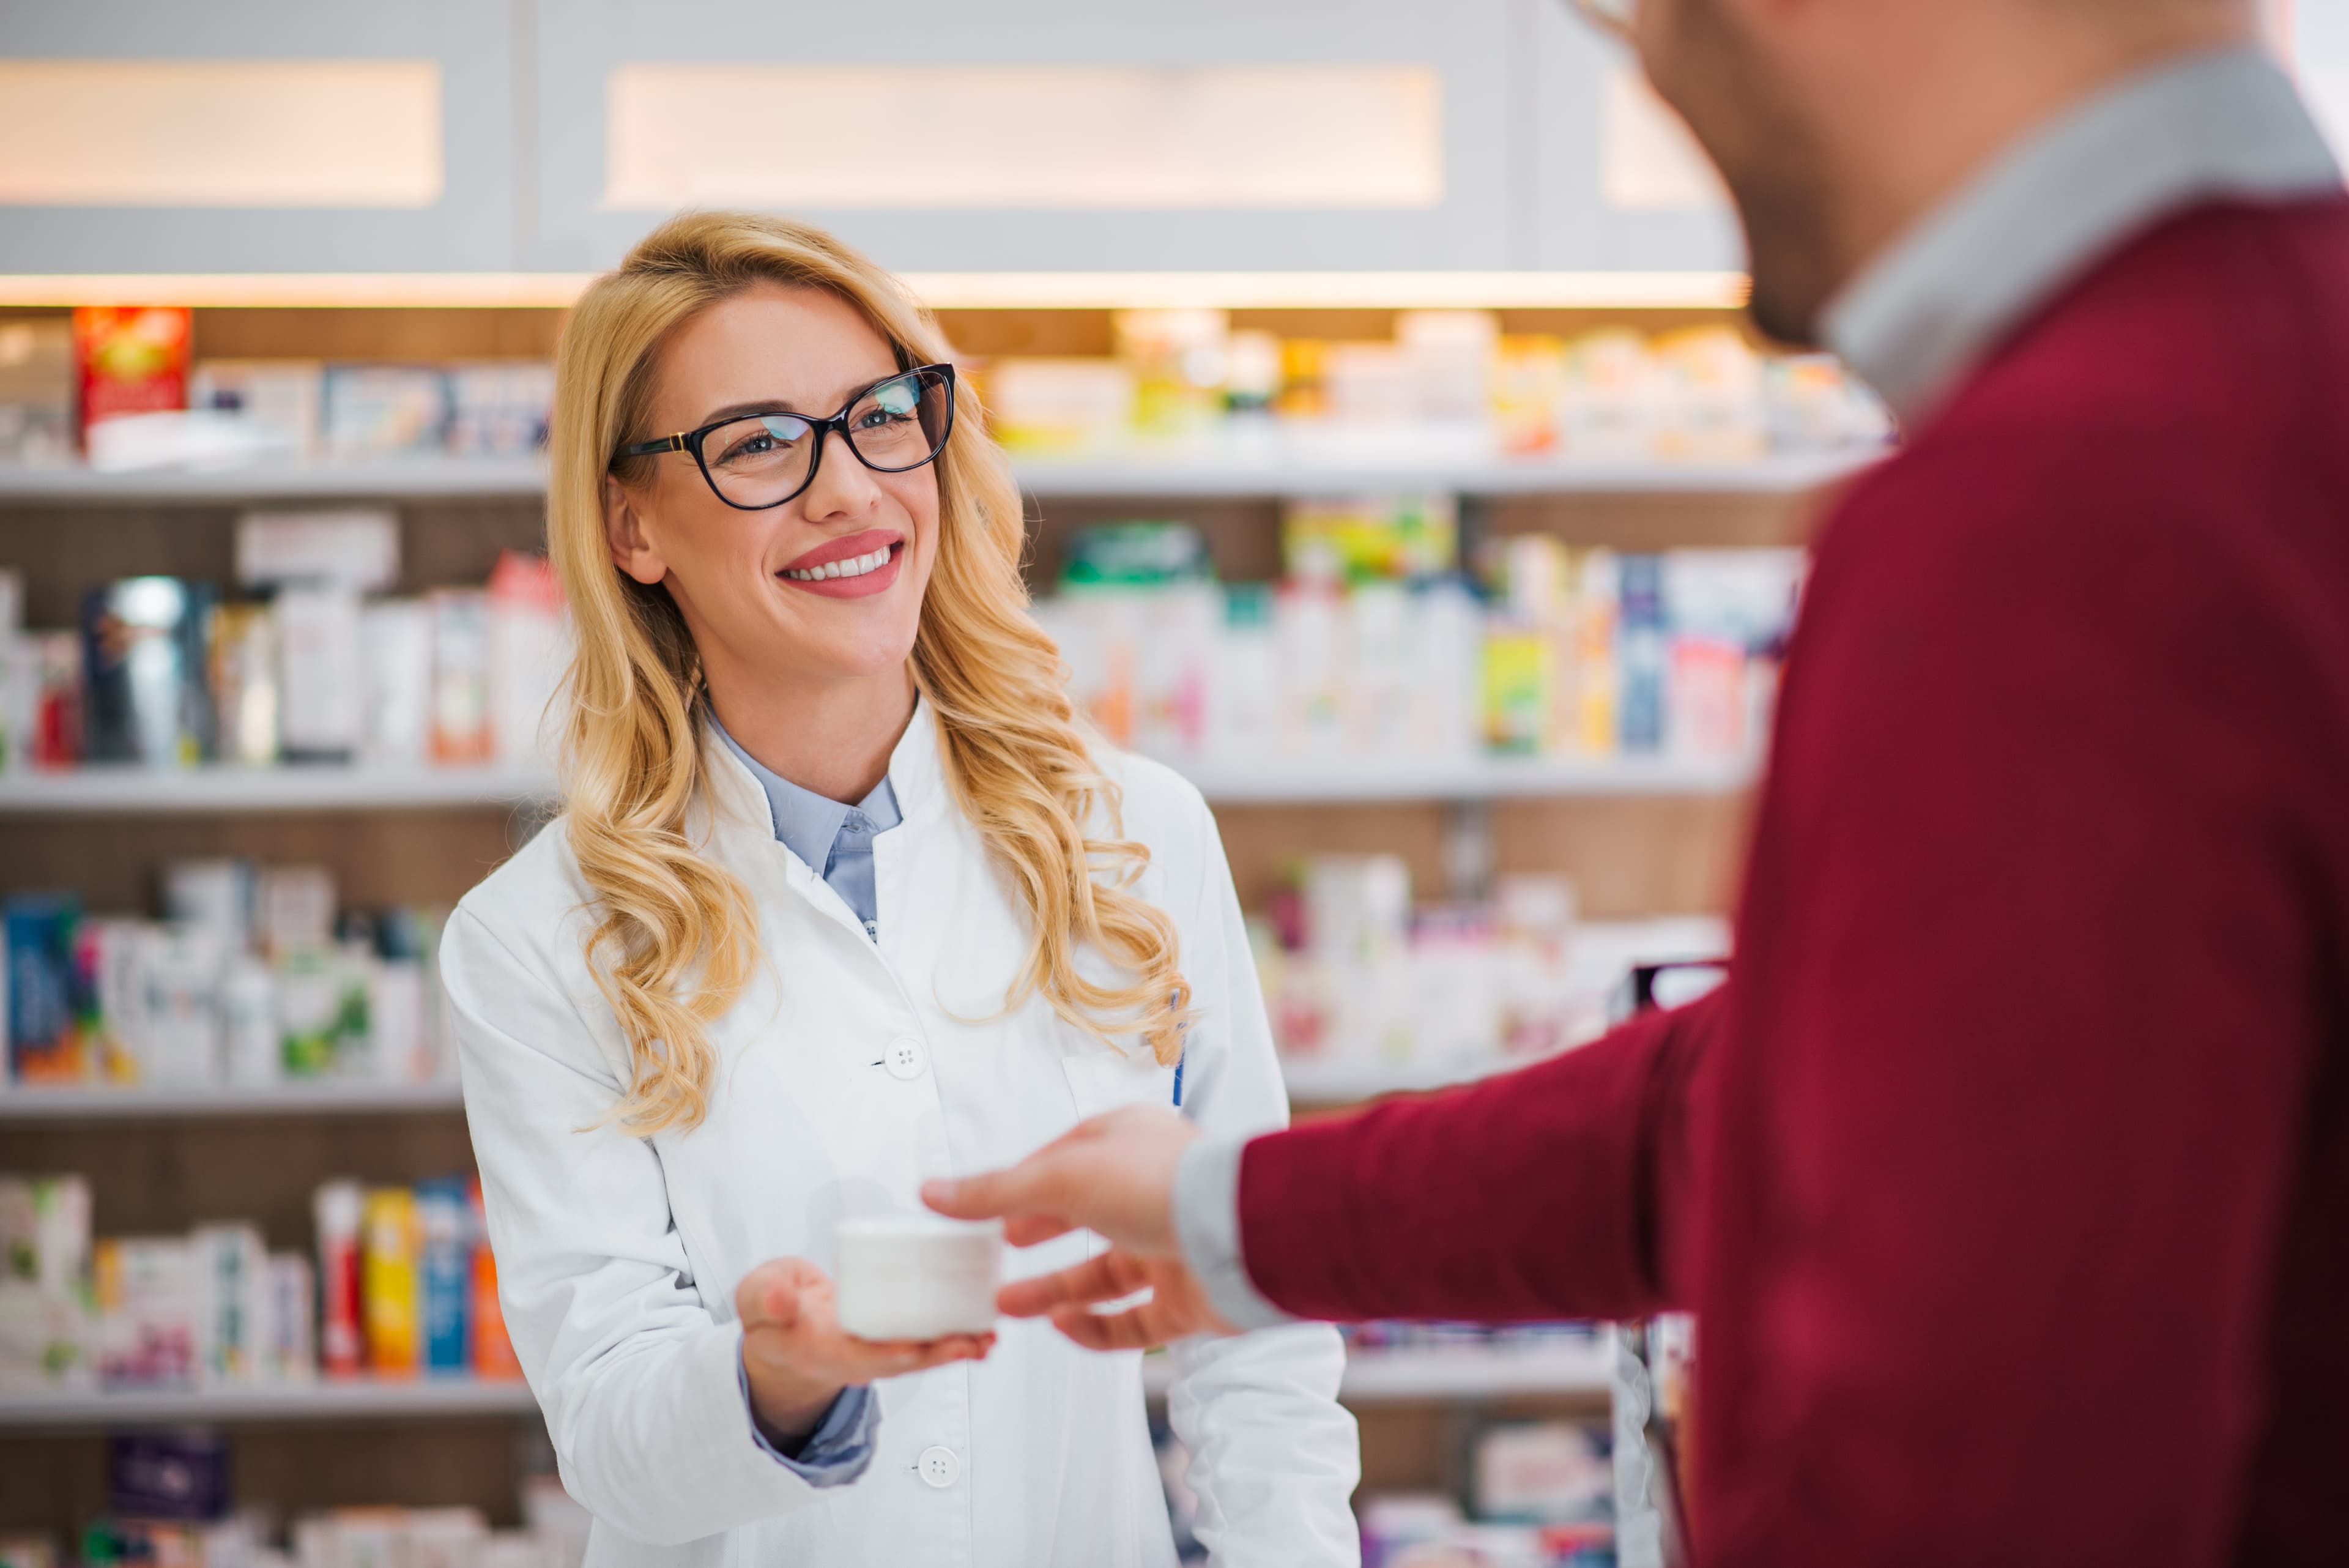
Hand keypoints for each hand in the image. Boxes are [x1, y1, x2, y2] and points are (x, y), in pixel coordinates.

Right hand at [734, 1257, 993, 1442]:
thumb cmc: (773, 1310)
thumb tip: (783, 1299)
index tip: (918, 1348)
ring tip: (989, 1338)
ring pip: (922, 1352)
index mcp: (822, 1349)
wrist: (782, 1324)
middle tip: (975, 1343)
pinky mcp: (893, 1333)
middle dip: (939, 1354)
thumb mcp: (756, 1300)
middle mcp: (856, 1356)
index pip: (860, 1356)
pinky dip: (956, 1332)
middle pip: (903, 1360)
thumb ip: (766, 1297)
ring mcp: (877, 1348)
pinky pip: (927, 1335)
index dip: (891, 1353)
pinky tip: (985, 1324)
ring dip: (957, 1347)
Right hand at [923, 1105, 1238, 1350]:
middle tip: (993, 1254)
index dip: (1019, 1184)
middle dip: (1035, 1236)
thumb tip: (934, 1192)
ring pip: (1103, 1275)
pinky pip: (1134, 1321)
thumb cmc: (1163, 1184)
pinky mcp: (1188, 1299)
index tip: (979, 1207)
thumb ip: (995, 1190)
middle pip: (1082, 1217)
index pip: (1061, 1160)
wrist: (1241, 1237)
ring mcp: (1171, 1247)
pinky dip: (1096, 1327)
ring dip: (1053, 1290)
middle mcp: (1151, 1192)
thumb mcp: (1061, 1176)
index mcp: (1126, 1143)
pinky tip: (1062, 1325)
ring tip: (1007, 1303)